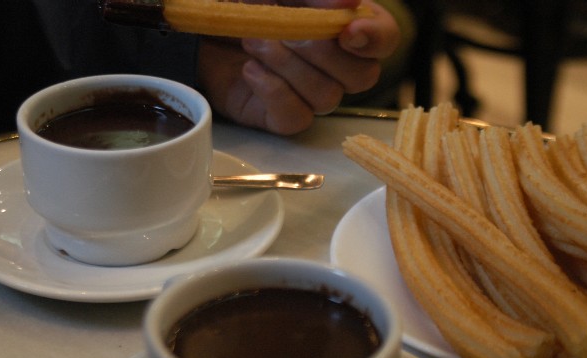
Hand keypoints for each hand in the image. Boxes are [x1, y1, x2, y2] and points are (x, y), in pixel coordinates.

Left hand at [197, 0, 399, 134]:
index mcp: (345, 27)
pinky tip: (251, 70)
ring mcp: (309, 94)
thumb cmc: (244, 2)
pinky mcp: (282, 116)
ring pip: (326, 97)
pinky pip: (295, 116)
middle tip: (283, 28)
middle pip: (361, 77)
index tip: (347, 30)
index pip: (385, 40)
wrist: (201, 23)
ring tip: (252, 41)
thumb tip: (349, 0)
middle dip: (321, 52)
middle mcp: (335, 66)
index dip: (375, 38)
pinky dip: (273, 91)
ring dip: (288, 66)